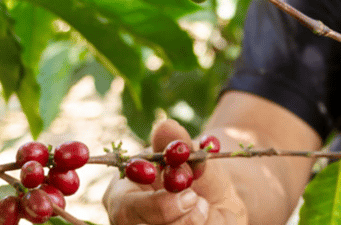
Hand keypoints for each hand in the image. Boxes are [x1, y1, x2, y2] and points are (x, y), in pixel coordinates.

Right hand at [103, 119, 247, 224]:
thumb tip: (166, 126)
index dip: (158, 205)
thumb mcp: (194, 157)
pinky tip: (207, 217)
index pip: (125, 207)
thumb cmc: (197, 175)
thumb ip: (181, 144)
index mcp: (122, 193)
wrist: (218, 199)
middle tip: (202, 203)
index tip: (191, 195)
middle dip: (178, 218)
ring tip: (204, 205)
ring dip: (193, 220)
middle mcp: (128, 221)